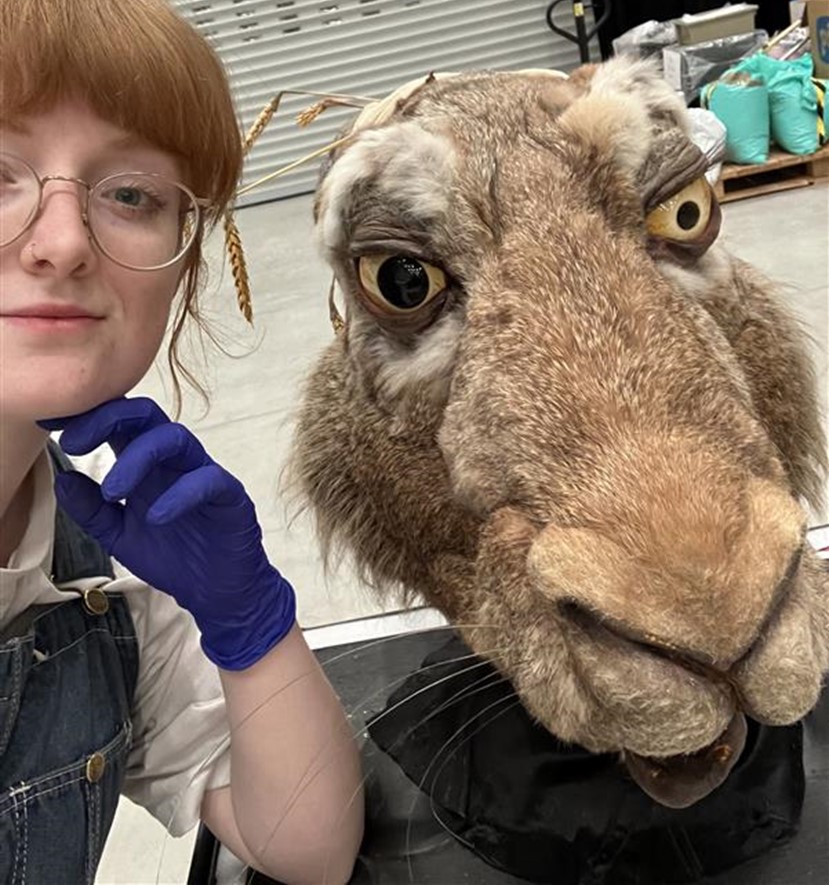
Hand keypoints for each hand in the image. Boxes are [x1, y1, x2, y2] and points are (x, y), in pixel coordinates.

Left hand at [39, 397, 295, 669]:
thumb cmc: (172, 557)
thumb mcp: (118, 535)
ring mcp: (203, 474)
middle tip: (74, 443)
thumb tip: (63, 478)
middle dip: (108, 418)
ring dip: (138, 458)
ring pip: (175, 438)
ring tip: (113, 492)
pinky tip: (157, 518)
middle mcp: (174, 461)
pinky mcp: (230, 496)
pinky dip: (180, 494)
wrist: (214, 592)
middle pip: (146, 414)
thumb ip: (91, 509)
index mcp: (146, 464)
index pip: (119, 421)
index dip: (86, 415)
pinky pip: (208, 479)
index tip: (48, 424)